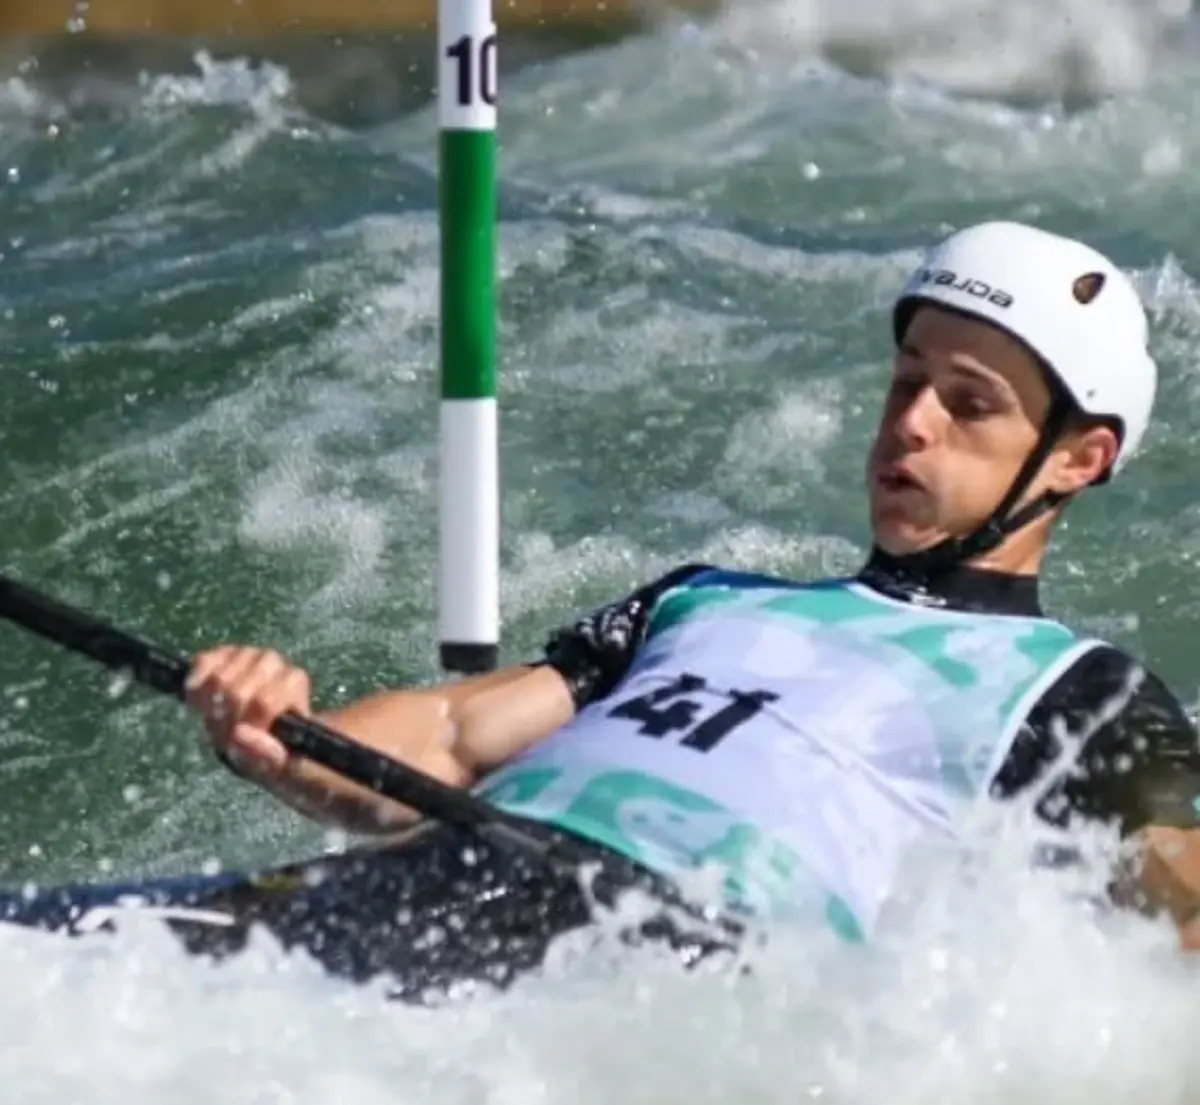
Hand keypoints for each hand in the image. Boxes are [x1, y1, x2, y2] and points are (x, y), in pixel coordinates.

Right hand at [185, 645, 311, 789]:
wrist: (257, 734)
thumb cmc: (273, 747)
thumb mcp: (278, 761)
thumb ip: (266, 753)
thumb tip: (239, 734)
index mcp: (293, 681)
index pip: (263, 702)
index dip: (246, 726)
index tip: (244, 740)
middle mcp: (273, 661)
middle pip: (235, 691)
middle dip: (226, 720)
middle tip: (228, 732)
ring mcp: (246, 653)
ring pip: (217, 678)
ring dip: (210, 706)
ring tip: (220, 719)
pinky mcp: (222, 652)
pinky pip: (201, 663)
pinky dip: (195, 686)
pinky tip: (200, 702)